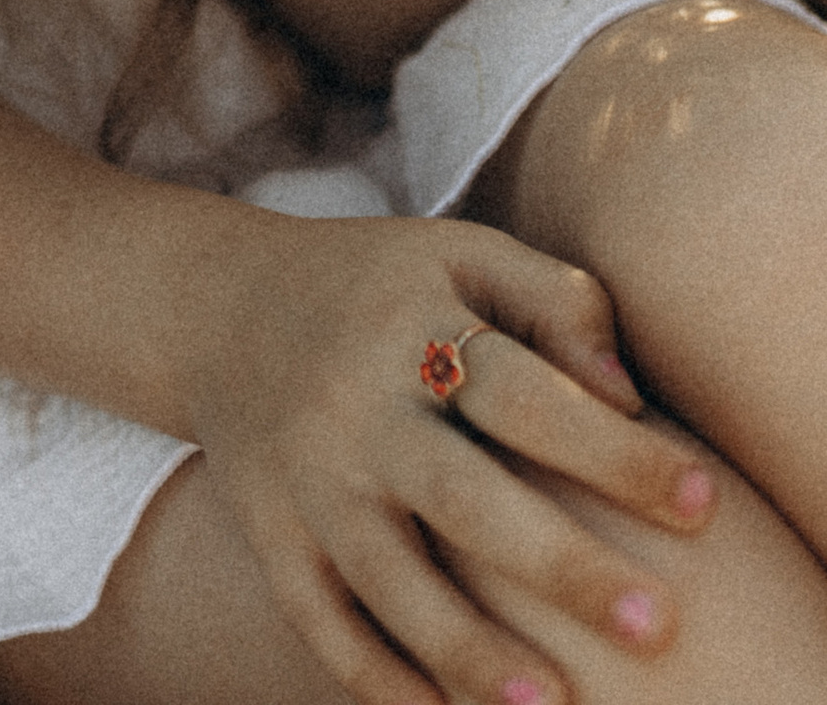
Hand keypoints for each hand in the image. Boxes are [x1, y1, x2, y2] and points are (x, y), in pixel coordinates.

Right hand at [183, 209, 714, 703]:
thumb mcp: (460, 257)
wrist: (217, 306)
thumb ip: (554, 301)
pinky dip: (380, 681)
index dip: (614, 449)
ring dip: (468, 650)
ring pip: (387, 579)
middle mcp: (354, 406)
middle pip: (460, 496)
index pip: (524, 393)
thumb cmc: (380, 289)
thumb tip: (628, 395)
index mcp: (409, 328)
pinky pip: (323, 624)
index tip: (701, 501)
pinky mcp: (270, 537)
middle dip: (558, 566)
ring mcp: (306, 479)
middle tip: (655, 624)